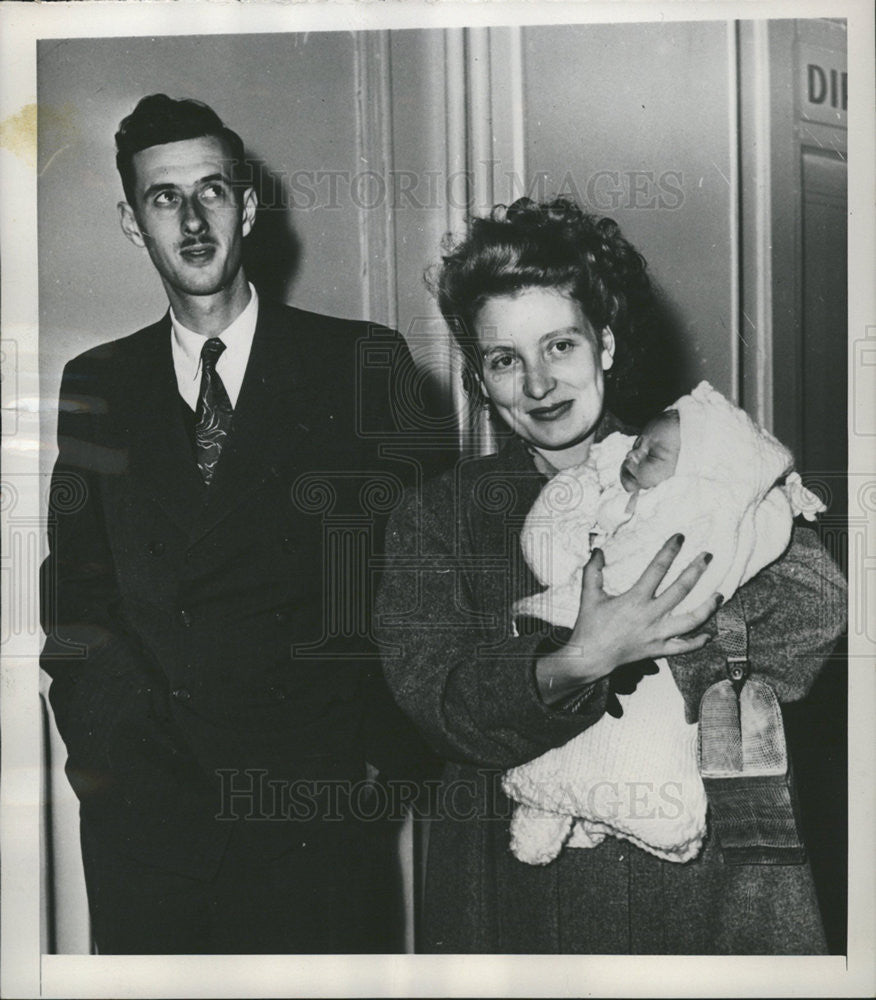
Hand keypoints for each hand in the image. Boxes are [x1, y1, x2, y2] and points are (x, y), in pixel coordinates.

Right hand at [536, 534, 720, 704]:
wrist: (590, 657)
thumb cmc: (590, 625)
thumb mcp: (589, 595)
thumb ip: (593, 571)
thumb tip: (597, 550)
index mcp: (635, 599)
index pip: (657, 569)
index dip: (670, 551)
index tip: (680, 538)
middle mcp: (651, 615)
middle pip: (681, 589)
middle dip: (696, 570)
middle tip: (707, 556)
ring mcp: (657, 634)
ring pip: (691, 620)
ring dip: (708, 607)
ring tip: (720, 595)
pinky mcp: (658, 650)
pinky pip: (684, 647)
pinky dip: (698, 642)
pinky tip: (709, 634)